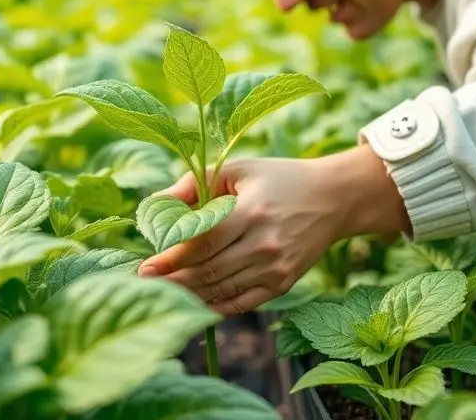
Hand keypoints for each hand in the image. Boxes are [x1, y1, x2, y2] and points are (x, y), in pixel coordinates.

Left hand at [137, 146, 410, 315]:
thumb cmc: (279, 178)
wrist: (333, 198)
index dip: (171, 257)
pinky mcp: (284, 283)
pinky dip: (216, 307)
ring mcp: (276, 268)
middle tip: (143, 284)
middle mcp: (265, 245)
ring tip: (162, 294)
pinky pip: (243, 303)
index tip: (144, 266)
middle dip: (173, 281)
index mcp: (252, 212)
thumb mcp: (239, 168)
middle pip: (209, 271)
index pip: (203, 243)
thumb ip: (195, 184)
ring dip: (189, 296)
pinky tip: (194, 304)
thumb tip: (155, 204)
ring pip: (222, 291)